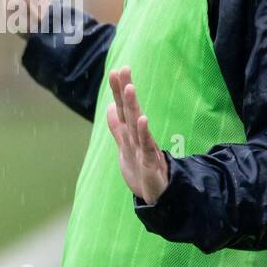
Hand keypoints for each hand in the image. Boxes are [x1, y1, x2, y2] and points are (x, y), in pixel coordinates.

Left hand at [105, 66, 169, 204]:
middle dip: (126, 90)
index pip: (123, 108)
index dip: (119, 90)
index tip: (116, 70)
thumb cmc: (141, 170)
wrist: (156, 196)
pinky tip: (143, 119)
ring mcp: (144, 148)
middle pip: (130, 110)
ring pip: (136, 124)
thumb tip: (109, 106)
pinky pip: (147, 145)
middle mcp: (138, 137)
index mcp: (131, 133)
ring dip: (133, 106)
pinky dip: (144, 132)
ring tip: (130, 88)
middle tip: (124, 69)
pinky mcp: (150, 162)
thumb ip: (117, 127)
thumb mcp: (125, 146)